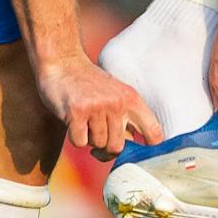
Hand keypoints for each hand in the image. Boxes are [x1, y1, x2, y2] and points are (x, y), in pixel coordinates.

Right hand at [37, 53, 162, 157]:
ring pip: (97, 145)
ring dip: (89, 139)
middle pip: (117, 147)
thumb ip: (126, 118)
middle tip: (96, 137)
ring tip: (84, 121)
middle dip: (104, 148)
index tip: (140, 157)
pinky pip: (80, 143)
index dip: (150, 151)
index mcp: (131, 99)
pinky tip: (72, 121)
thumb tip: (134, 151)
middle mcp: (117, 103)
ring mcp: (97, 107)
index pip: (153, 132)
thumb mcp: (116, 94)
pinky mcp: (77, 112)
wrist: (63, 60)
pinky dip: (75, 138)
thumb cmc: (89, 84)